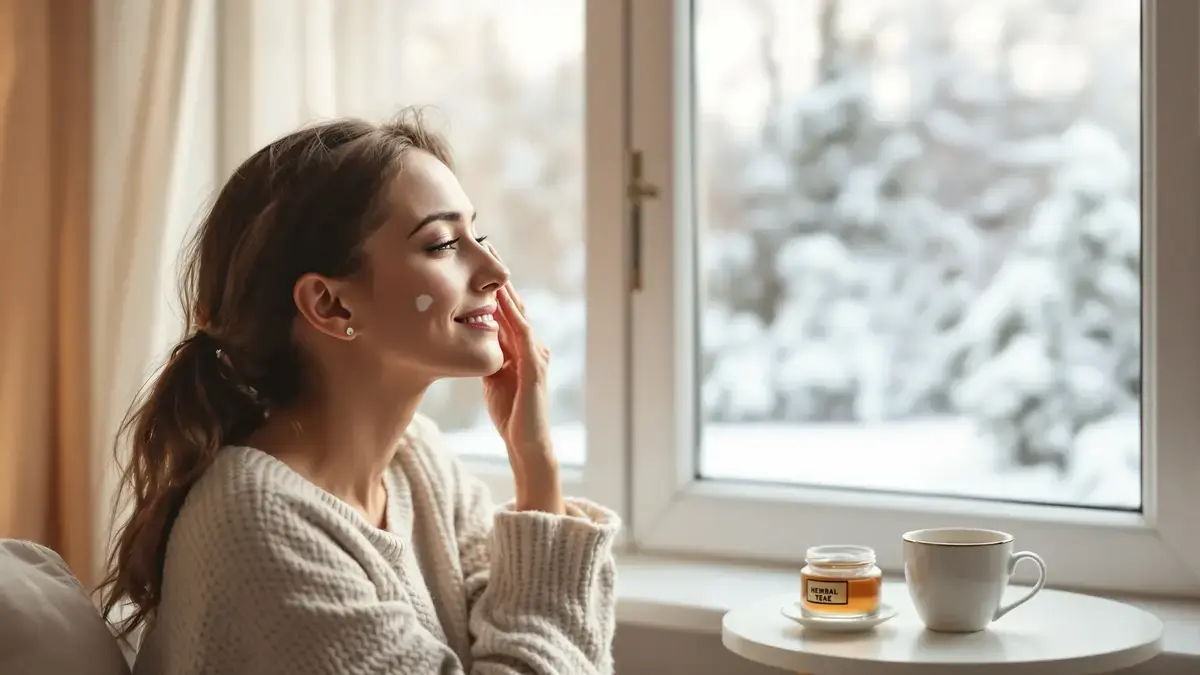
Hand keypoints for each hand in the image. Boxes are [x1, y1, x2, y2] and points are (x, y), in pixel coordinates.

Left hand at [481, 249, 562, 512]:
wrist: (527, 446)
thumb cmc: (511, 417)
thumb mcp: (493, 381)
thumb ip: (489, 359)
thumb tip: (473, 343)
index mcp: (519, 350)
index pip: (505, 312)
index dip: (491, 288)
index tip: (475, 263)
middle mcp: (531, 348)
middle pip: (514, 307)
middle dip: (499, 280)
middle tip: (486, 247)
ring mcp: (535, 357)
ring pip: (519, 317)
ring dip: (506, 293)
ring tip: (492, 270)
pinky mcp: (535, 370)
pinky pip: (523, 338)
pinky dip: (513, 319)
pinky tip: (502, 305)